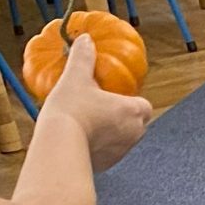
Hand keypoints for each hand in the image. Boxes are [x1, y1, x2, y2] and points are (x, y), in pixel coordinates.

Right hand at [41, 36, 151, 170]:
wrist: (59, 146)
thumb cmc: (71, 108)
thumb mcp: (75, 77)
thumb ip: (83, 58)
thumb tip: (86, 39)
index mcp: (133, 111)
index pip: (144, 106)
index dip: (133, 100)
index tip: (117, 95)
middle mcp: (134, 134)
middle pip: (136, 123)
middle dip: (123, 116)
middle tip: (102, 106)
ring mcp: (122, 151)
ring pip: (122, 139)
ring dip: (111, 131)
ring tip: (89, 121)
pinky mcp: (107, 164)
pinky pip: (107, 152)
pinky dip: (99, 145)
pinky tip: (81, 137)